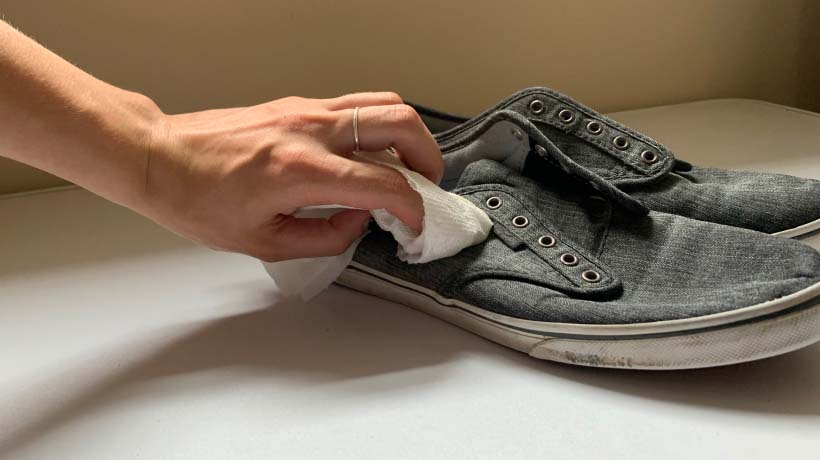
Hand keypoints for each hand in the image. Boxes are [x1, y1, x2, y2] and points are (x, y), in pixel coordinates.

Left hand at [144, 93, 442, 260]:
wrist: (160, 157)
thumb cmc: (196, 200)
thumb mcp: (263, 242)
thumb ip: (325, 236)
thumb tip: (359, 223)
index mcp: (300, 171)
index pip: (384, 184)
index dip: (412, 209)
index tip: (415, 225)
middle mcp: (310, 131)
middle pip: (400, 123)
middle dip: (428, 158)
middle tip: (427, 188)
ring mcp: (306, 110)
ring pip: (384, 104)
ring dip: (409, 136)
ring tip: (409, 167)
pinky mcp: (299, 104)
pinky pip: (358, 105)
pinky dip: (380, 127)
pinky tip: (372, 154)